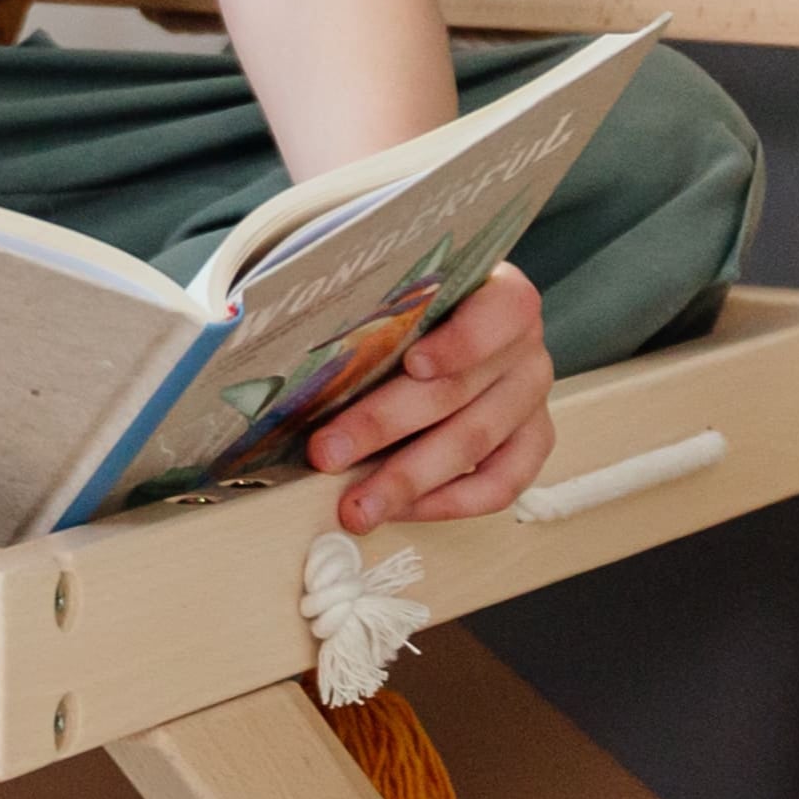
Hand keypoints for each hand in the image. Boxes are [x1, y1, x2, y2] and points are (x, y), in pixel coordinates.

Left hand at [305, 264, 553, 532]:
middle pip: (458, 392)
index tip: (413, 363)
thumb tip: (268, 331)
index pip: (496, 316)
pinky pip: (500, 483)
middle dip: (384, 426)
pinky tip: (403, 510)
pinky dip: (449, 503)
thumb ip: (369, 306)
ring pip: (473, 445)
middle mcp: (526, 350)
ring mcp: (530, 399)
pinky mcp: (530, 442)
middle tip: (327, 453)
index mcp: (503, 296)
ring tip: (355, 505)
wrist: (449, 317)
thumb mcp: (397, 288)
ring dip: (407, 480)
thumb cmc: (414, 301)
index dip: (459, 342)